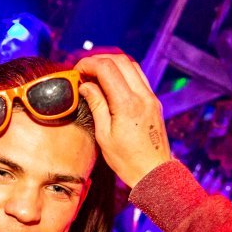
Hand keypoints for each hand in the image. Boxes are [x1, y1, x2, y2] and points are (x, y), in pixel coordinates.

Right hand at [74, 54, 171, 187]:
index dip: (88, 64)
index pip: (106, 68)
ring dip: (112, 63)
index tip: (76, 70)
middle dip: (99, 59)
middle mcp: (142, 96)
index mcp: (127, 105)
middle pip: (120, 60)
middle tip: (84, 69)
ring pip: (132, 64)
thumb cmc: (127, 160)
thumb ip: (96, 105)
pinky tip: (111, 81)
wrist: (154, 172)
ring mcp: (151, 97)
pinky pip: (139, 76)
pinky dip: (123, 72)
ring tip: (95, 73)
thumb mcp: (104, 135)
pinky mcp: (154, 101)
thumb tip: (85, 85)